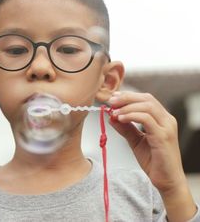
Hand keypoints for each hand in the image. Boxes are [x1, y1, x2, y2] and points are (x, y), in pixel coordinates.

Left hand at [108, 91, 196, 220]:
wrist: (166, 181)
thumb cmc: (154, 161)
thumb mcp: (135, 141)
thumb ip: (125, 128)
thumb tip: (111, 116)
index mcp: (162, 119)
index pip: (145, 99)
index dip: (128, 96)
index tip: (112, 99)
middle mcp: (167, 120)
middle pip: (146, 99)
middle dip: (126, 98)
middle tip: (110, 102)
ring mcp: (167, 127)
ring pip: (147, 106)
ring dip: (127, 107)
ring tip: (114, 112)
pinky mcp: (163, 137)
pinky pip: (146, 119)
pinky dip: (131, 116)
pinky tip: (120, 119)